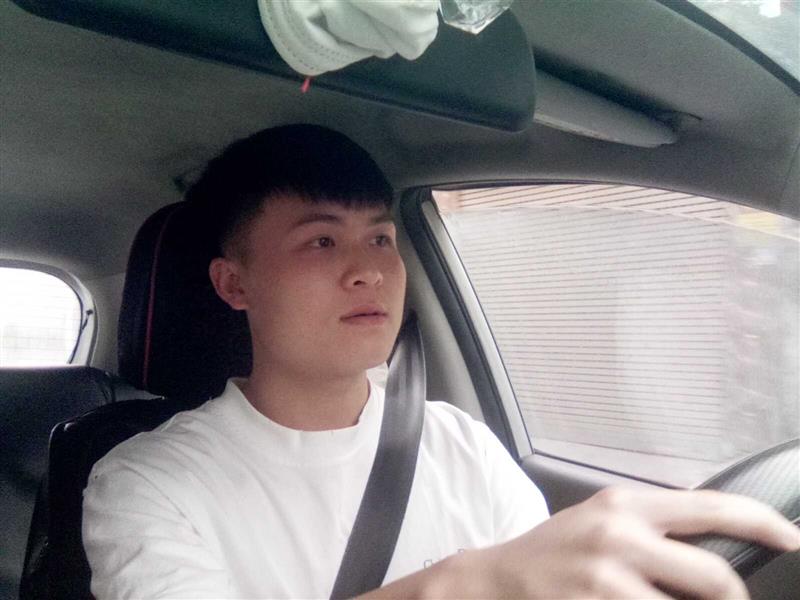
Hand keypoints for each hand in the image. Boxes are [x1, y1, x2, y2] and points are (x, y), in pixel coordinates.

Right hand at [449, 487, 799, 598]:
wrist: (495, 581)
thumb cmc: (551, 553)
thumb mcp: (600, 521)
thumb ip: (652, 527)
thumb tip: (714, 549)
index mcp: (624, 505)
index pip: (711, 508)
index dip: (763, 523)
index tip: (791, 538)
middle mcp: (619, 537)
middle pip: (717, 577)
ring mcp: (608, 581)